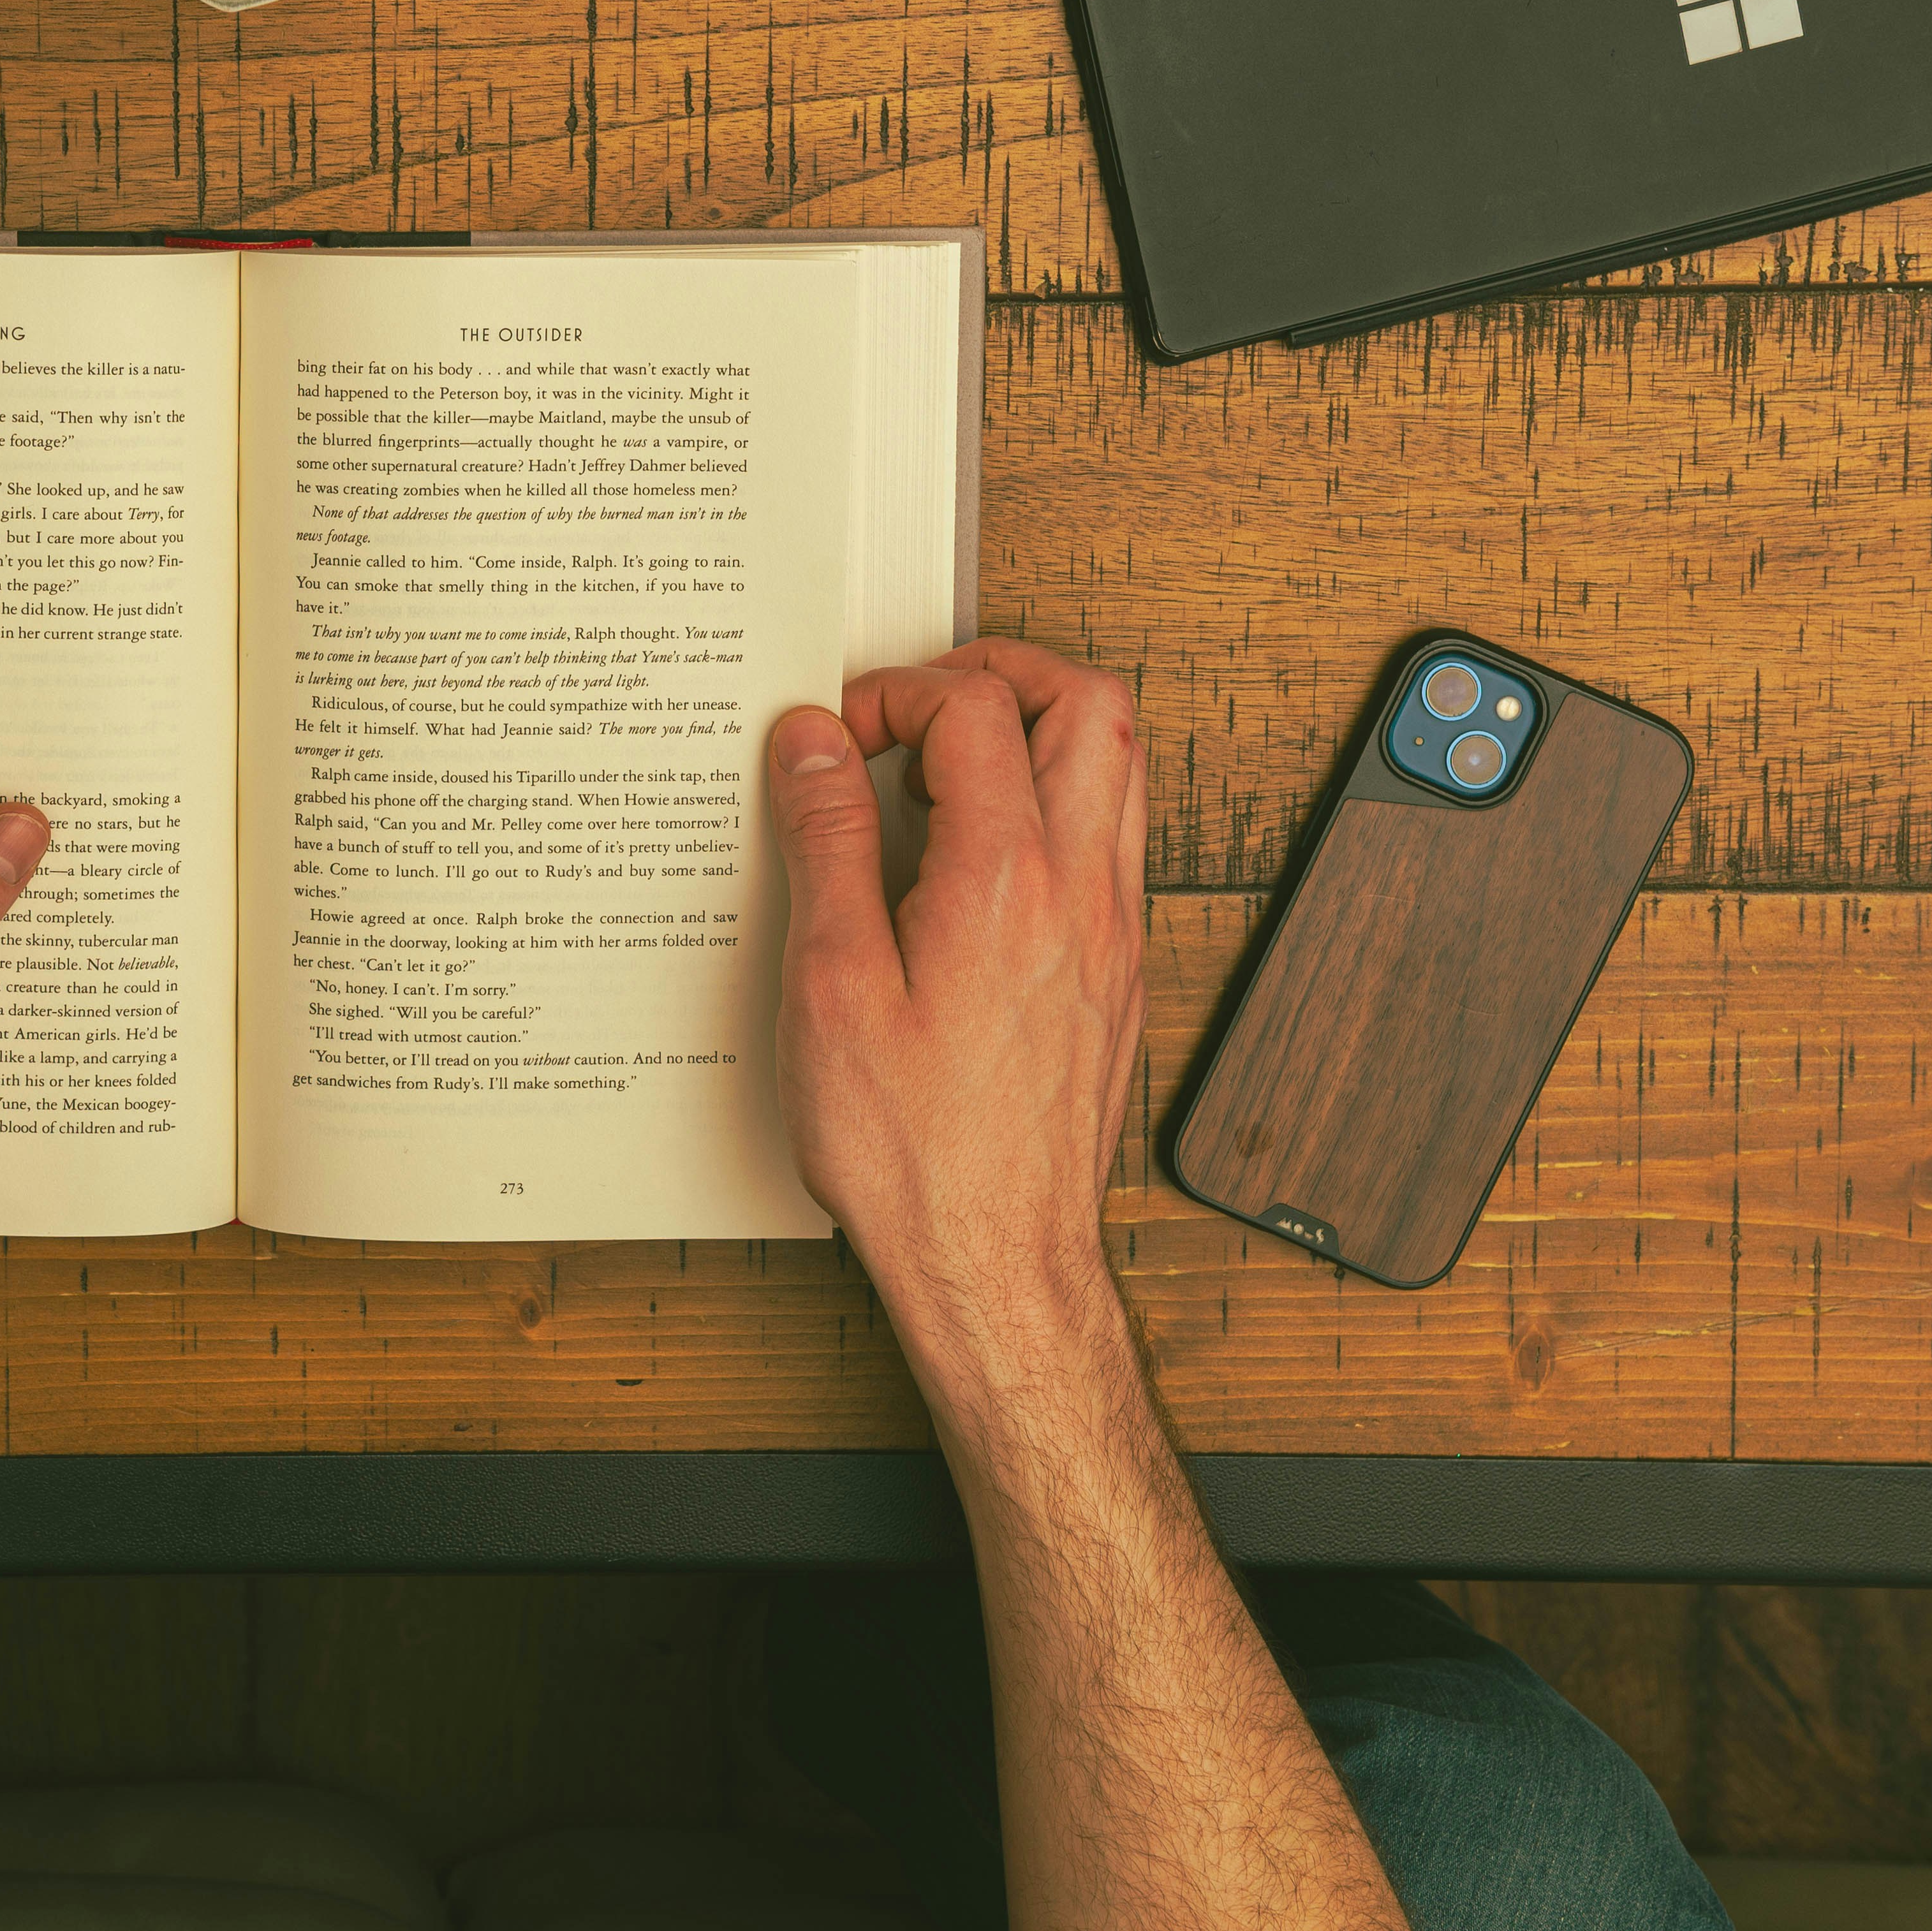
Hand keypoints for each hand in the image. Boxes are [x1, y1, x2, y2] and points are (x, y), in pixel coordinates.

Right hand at [763, 639, 1145, 1402]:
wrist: (995, 1260)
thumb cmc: (913, 1151)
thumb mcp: (830, 984)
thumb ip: (826, 844)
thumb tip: (813, 744)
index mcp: (1005, 880)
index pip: (973, 709)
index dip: (893, 694)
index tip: (836, 739)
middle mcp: (1082, 892)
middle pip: (1089, 703)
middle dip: (999, 670)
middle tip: (920, 701)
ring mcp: (1112, 931)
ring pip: (1118, 767)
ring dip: (1040, 730)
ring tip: (950, 761)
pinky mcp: (1116, 974)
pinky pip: (1111, 840)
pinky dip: (1054, 804)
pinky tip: (978, 853)